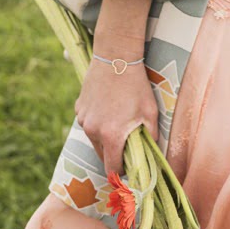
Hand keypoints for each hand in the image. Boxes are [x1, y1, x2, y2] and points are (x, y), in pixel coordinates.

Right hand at [75, 54, 159, 175]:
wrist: (115, 57)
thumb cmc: (136, 85)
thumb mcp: (150, 111)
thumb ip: (151, 137)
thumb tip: (151, 153)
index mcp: (111, 136)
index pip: (111, 169)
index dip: (120, 172)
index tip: (127, 167)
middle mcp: (93, 131)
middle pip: (102, 155)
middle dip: (113, 153)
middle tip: (126, 140)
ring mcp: (83, 119)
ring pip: (94, 139)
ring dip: (104, 136)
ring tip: (117, 118)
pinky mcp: (79, 108)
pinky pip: (87, 123)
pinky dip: (96, 121)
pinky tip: (108, 106)